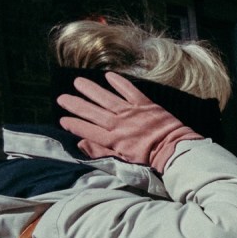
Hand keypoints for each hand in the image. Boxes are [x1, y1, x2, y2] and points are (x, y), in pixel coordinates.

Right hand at [58, 72, 202, 172]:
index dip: (74, 124)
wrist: (175, 150)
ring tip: (77, 82)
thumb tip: (81, 145)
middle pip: (91, 112)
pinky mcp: (145, 104)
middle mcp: (118, 124)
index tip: (62, 119)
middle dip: (74, 104)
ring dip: (90, 89)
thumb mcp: (124, 161)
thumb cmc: (150, 159)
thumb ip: (102, 152)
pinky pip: (129, 90)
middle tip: (61, 98)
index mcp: (113, 140)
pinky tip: (108, 75)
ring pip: (106, 98)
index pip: (87, 131)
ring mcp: (131, 112)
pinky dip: (119, 82)